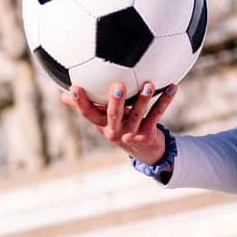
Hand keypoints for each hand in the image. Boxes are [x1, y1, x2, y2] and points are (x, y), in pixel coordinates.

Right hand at [60, 81, 176, 165]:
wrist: (145, 151)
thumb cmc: (120, 126)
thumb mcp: (102, 119)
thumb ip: (86, 106)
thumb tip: (63, 94)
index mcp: (101, 125)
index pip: (88, 113)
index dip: (80, 102)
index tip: (75, 87)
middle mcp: (115, 130)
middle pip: (113, 115)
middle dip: (115, 101)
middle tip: (118, 86)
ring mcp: (132, 133)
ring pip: (138, 115)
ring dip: (144, 99)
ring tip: (149, 85)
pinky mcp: (148, 134)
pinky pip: (157, 115)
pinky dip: (165, 100)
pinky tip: (173, 87)